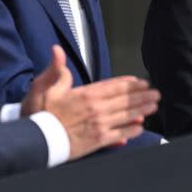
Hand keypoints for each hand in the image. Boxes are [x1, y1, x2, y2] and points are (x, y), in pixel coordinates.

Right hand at [23, 46, 159, 159]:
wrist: (36, 140)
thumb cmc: (39, 113)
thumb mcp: (43, 86)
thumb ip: (56, 69)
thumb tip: (57, 50)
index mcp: (85, 94)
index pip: (113, 86)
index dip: (129, 84)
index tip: (141, 82)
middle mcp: (96, 108)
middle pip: (125, 100)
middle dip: (142, 96)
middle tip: (156, 93)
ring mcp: (99, 125)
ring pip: (126, 116)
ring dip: (142, 110)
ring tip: (153, 106)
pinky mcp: (98, 141)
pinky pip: (120, 134)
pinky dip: (131, 131)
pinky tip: (140, 127)